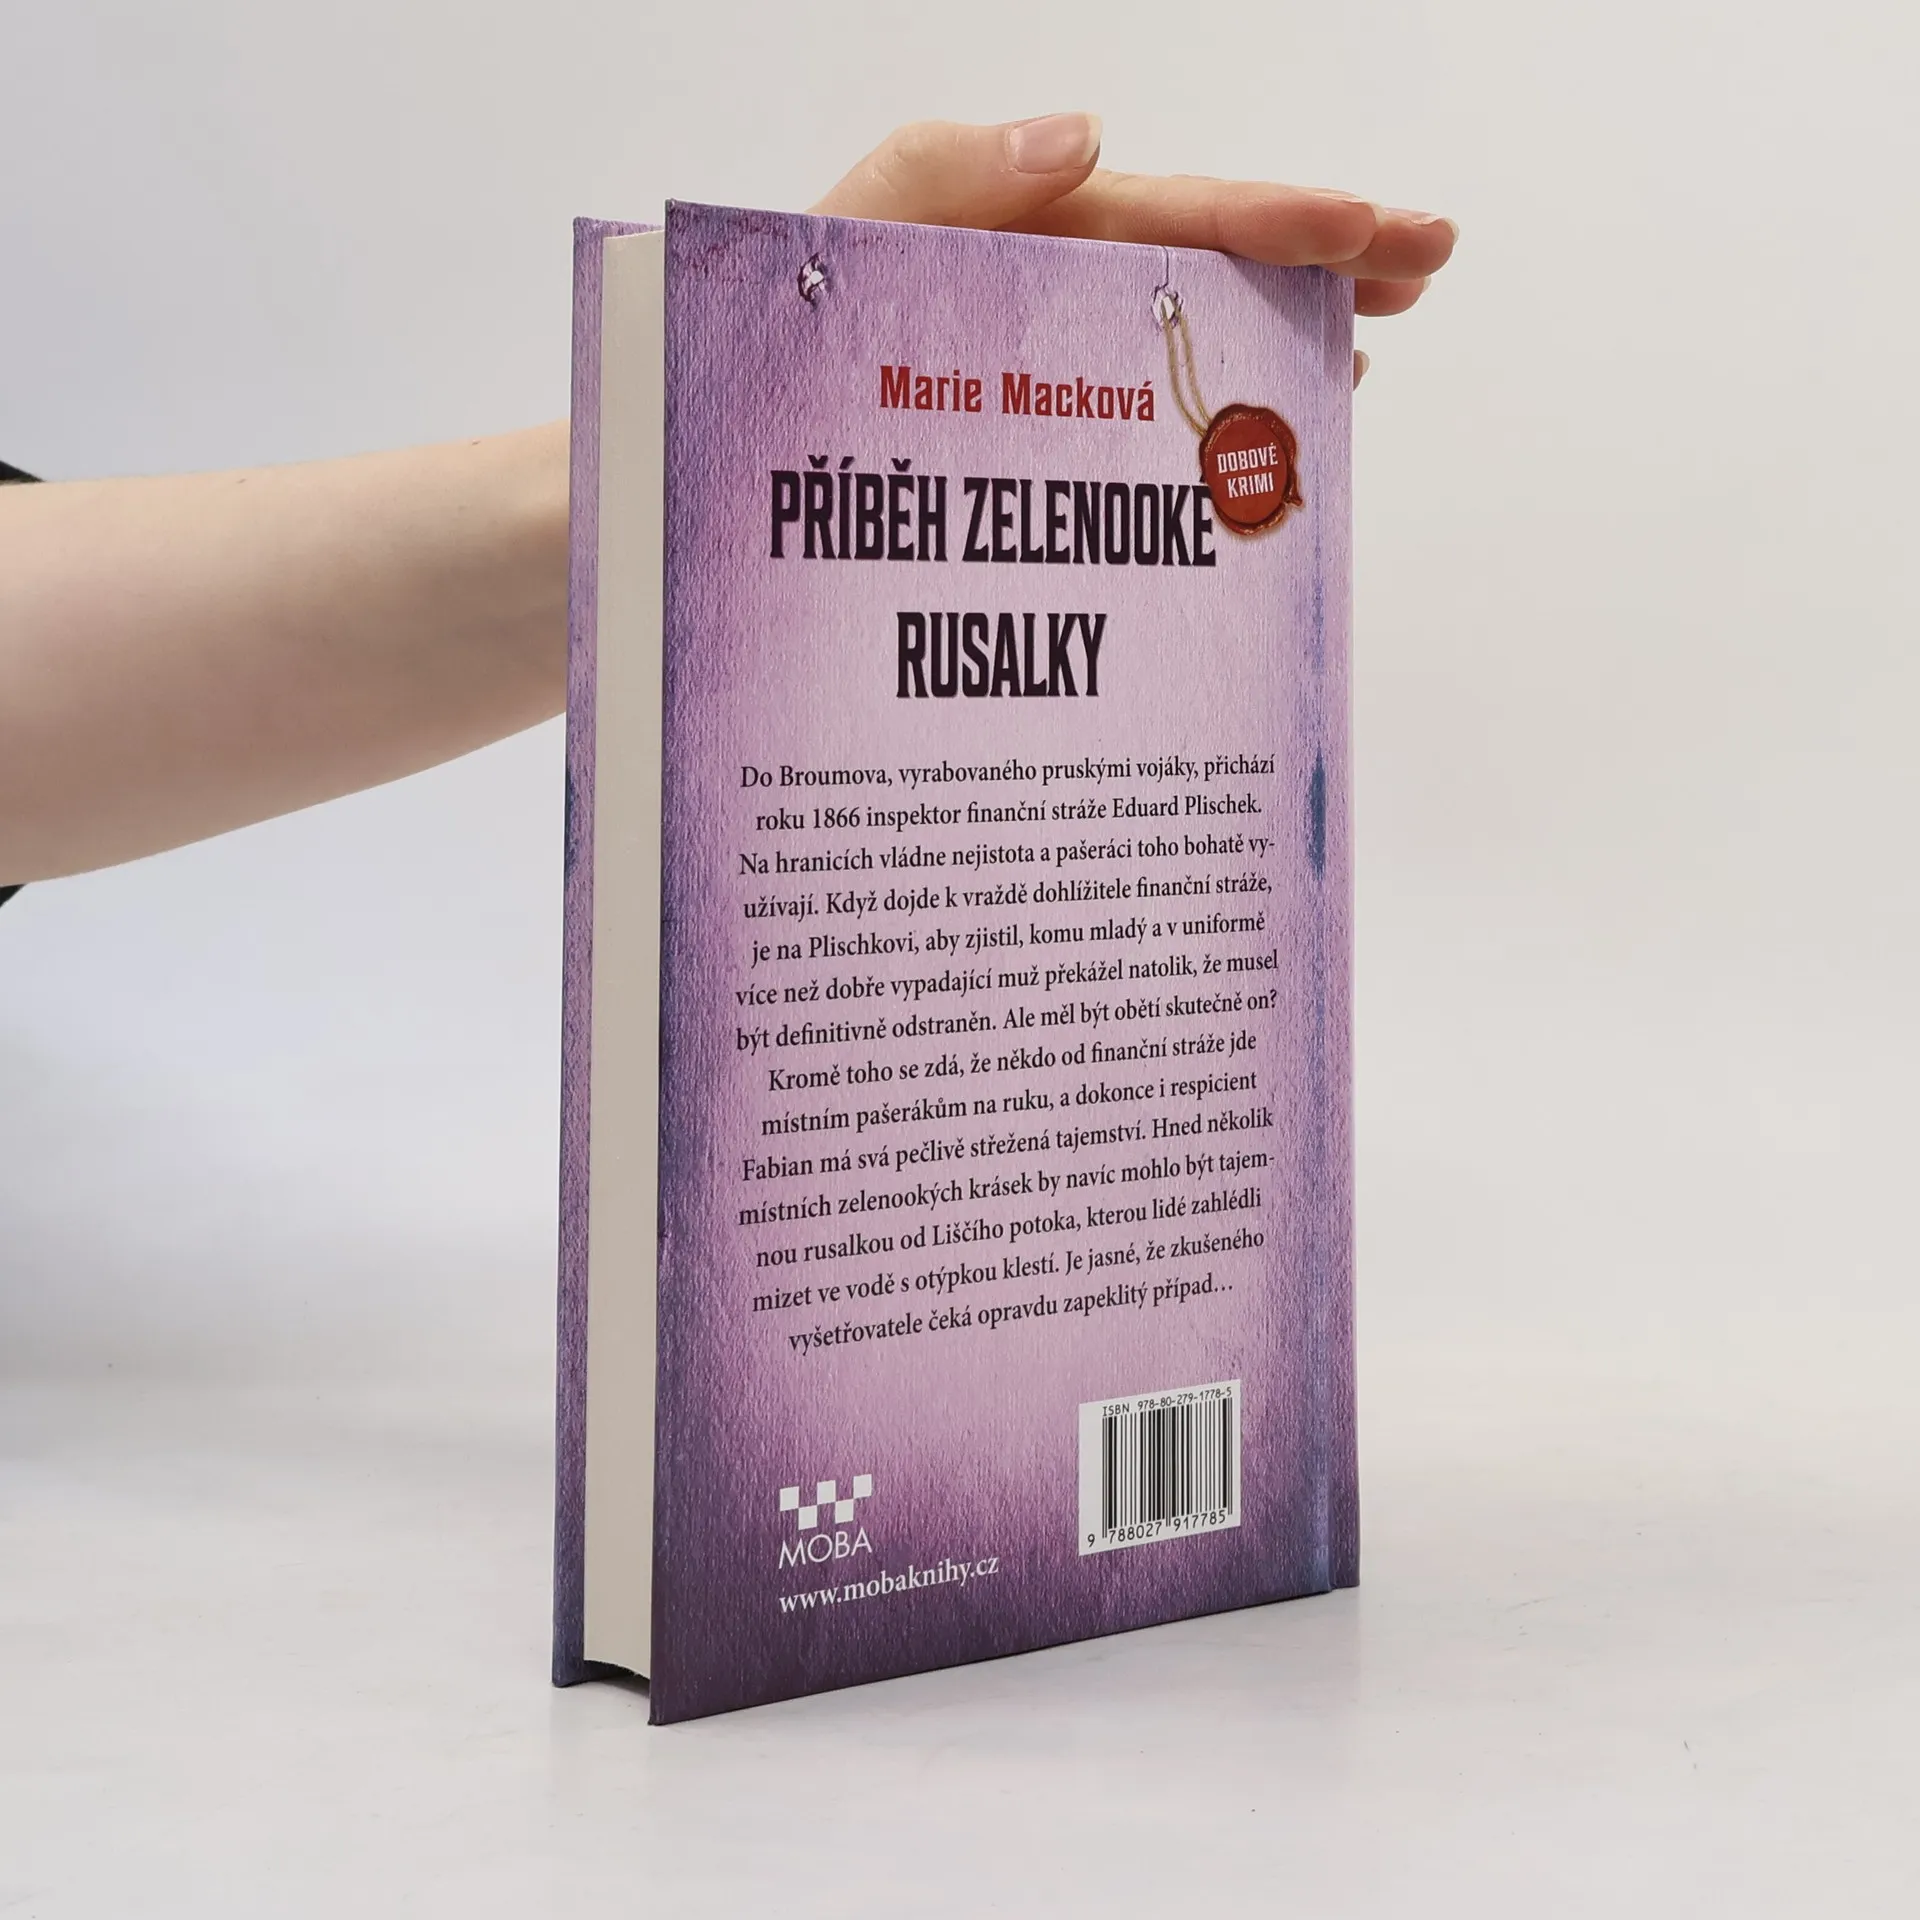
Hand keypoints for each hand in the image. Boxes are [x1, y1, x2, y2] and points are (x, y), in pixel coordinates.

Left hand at [812, 114, 1455, 383]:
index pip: (1177, 214)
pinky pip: (1135, 412)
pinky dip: (1208, 409)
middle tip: (1428, 260)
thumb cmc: (761, 345)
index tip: (1377, 232)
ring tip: (1370, 340)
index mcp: (1019, 233)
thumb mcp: (839, 237)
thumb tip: (1088, 133)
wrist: (709, 455)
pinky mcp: (1025, 439)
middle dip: (1322, 257)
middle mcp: (1044, 292)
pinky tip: (1262, 421)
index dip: (1282, 220)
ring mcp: (1040, 365)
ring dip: (1284, 329)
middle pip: (1207, 262)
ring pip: (1185, 334)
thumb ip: (943, 173)